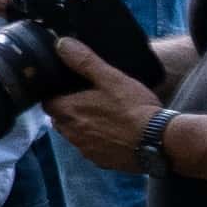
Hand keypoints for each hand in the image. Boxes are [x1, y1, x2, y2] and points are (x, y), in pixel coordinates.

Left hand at [40, 38, 163, 173]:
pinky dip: (99, 141)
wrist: (159, 141)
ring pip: (75, 134)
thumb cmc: (134, 109)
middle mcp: (70, 133)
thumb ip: (84, 61)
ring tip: (104, 115)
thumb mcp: (110, 78)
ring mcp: (85, 149)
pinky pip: (92, 149)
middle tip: (89, 99)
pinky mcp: (101, 161)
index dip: (56, 93)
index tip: (69, 88)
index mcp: (67, 111)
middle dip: (69, 109)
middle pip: (60, 118)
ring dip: (84, 126)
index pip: (47, 101)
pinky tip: (115, 133)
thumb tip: (62, 44)